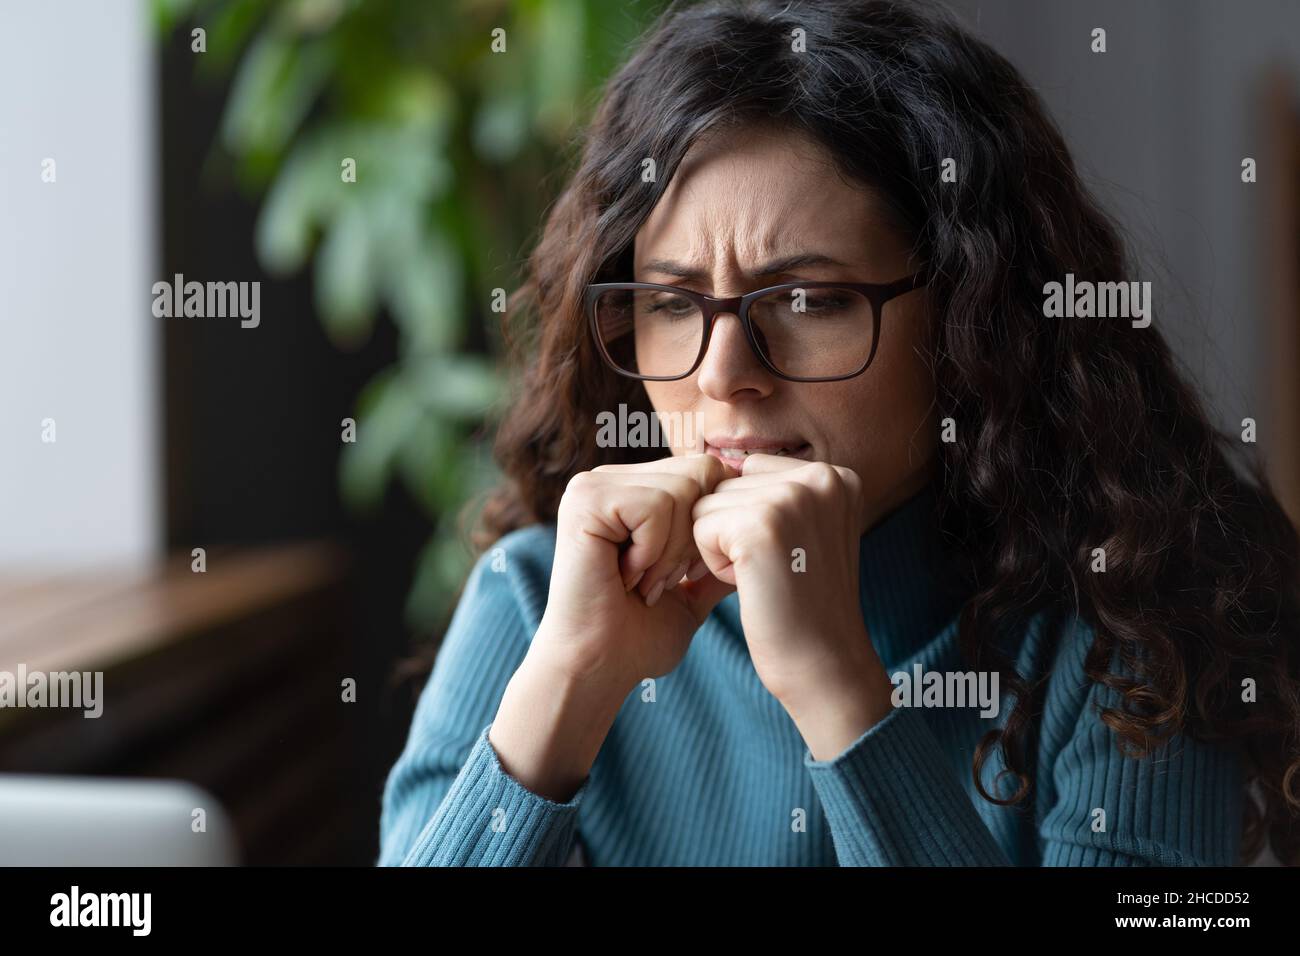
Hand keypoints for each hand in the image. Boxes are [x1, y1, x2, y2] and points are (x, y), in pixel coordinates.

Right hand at [534, 453, 739, 695]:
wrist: (597, 669)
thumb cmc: (637, 638)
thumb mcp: (693, 592)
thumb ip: (720, 558)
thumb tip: (761, 534)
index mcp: (633, 490)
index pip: (708, 472)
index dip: (711, 528)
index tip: (682, 575)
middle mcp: (610, 479)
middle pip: (702, 472)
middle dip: (697, 537)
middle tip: (663, 580)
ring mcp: (592, 486)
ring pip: (682, 490)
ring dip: (673, 551)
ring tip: (643, 582)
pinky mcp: (585, 500)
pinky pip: (656, 506)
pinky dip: (653, 551)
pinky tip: (626, 576)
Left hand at [690, 454, 893, 744]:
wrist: (824, 665)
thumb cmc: (803, 605)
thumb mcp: (803, 532)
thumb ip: (769, 493)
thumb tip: (706, 462)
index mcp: (836, 475)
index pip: (747, 471)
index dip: (745, 518)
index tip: (779, 557)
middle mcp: (821, 476)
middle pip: (725, 484)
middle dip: (730, 531)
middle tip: (772, 572)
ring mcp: (792, 498)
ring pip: (707, 505)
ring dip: (720, 548)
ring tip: (764, 578)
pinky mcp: (761, 525)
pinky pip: (699, 528)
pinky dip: (712, 564)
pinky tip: (751, 585)